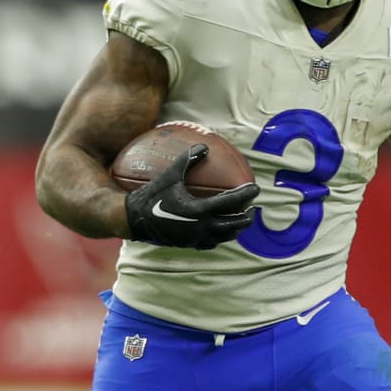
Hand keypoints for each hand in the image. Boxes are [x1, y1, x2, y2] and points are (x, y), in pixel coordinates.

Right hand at [124, 144, 258, 249]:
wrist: (134, 220)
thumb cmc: (152, 195)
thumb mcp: (170, 175)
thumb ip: (188, 159)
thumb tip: (203, 146)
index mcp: (199, 210)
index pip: (231, 202)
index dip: (246, 195)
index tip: (255, 188)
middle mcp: (201, 227)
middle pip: (235, 224)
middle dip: (247, 216)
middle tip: (252, 207)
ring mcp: (197, 239)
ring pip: (226, 236)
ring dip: (236, 228)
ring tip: (241, 219)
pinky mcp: (190, 245)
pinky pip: (213, 243)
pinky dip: (221, 236)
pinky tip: (222, 229)